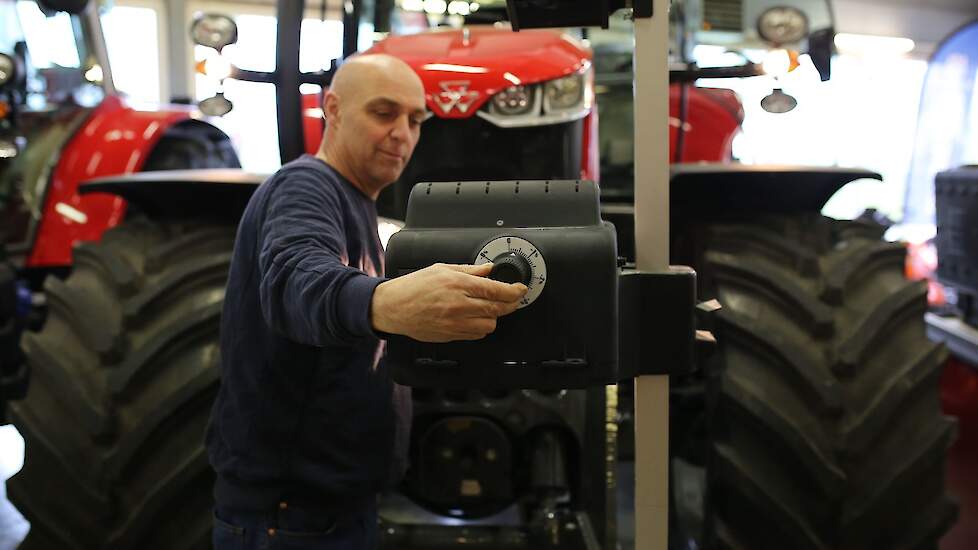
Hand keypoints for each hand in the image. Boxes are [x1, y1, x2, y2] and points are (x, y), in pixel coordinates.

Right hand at [371, 263, 526, 341]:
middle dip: (511, 304)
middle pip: (497, 308)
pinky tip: (477, 318)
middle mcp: (458, 305)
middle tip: (514, 299)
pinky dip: (482, 327)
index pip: (495, 290)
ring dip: (494, 316)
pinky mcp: (451, 335)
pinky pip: (477, 334)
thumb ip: (469, 270)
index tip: (521, 289)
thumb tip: (488, 269)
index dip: (513, 291)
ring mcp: (455, 323)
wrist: (394, 307)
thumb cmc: (414, 287)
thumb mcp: (442, 268)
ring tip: (490, 308)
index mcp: (457, 284)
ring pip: (489, 324)